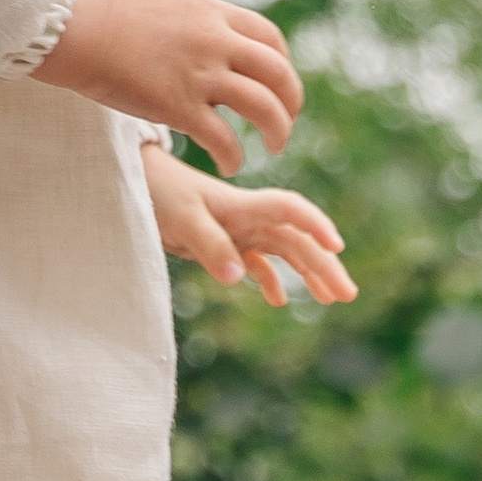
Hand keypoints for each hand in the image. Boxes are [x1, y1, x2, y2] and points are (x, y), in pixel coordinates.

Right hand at [33, 0, 301, 177]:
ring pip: (263, 106)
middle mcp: (216, 41)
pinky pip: (224, 138)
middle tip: (286, 124)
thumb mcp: (173, 12)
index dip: (284, 67)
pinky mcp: (180, 105)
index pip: (271, 40)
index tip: (279, 87)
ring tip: (273, 148)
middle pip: (278, 73)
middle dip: (291, 103)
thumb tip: (221, 50)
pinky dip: (234, 156)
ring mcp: (200, 73)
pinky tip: (230, 165)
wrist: (81, 33)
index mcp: (215, 15)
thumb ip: (203, 29)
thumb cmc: (116, 27)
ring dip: (277, 131)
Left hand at [140, 146, 355, 311]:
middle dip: (324, 266)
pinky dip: (269, 279)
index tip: (337, 248)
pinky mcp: (222, 243)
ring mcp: (237, 230)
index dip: (316, 225)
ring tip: (330, 299)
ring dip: (308, 274)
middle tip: (347, 295)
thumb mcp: (180, 218)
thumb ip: (209, 245)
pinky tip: (278, 301)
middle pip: (296, 240)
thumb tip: (239, 277)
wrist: (133, 179)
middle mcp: (247, 217)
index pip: (290, 210)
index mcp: (242, 206)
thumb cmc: (156, 191)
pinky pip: (254, 262)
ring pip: (283, 252)